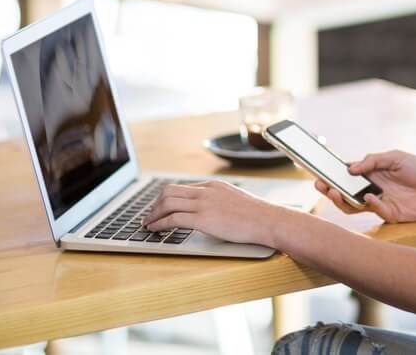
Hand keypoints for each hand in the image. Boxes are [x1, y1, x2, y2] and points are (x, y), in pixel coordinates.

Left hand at [142, 180, 285, 246]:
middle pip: (169, 191)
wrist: (268, 220)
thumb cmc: (257, 216)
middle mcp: (206, 191)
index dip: (167, 199)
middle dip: (155, 204)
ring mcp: (204, 203)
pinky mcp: (203, 218)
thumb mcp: (235, 202)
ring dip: (153, 214)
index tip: (160, 208)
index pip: (182, 187)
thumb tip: (210, 214)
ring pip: (167, 202)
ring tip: (148, 224)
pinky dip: (159, 223)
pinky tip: (155, 230)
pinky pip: (173, 218)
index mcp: (213, 186)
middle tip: (149, 215)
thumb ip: (219, 203)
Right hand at [316, 150, 415, 222]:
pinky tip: (370, 196)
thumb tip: (350, 168)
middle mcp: (372, 188)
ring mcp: (380, 202)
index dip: (332, 173)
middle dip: (330, 189)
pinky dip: (370, 203)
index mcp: (372, 173)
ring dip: (342, 200)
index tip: (318, 170)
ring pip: (353, 205)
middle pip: (345, 191)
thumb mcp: (397, 157)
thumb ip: (374, 161)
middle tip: (320, 186)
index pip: (346, 174)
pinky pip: (374, 210)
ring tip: (335, 193)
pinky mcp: (390, 214)